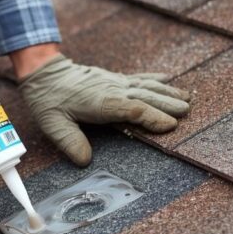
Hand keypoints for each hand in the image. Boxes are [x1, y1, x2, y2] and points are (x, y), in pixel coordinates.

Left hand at [19, 55, 189, 165]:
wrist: (44, 72)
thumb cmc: (48, 99)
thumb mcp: (53, 124)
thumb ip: (70, 141)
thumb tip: (84, 161)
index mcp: (101, 102)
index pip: (132, 109)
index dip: (152, 117)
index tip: (170, 125)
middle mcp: (112, 90)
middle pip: (145, 97)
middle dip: (167, 104)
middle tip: (188, 112)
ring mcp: (114, 82)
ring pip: (145, 86)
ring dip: (166, 91)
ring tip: (187, 98)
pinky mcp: (112, 79)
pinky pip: (137, 78)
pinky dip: (154, 78)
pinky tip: (168, 78)